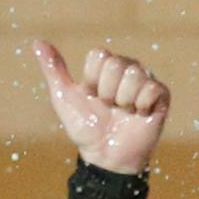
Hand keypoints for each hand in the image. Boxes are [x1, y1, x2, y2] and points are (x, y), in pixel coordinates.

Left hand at [33, 41, 169, 176]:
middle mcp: (126, 69)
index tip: (92, 97)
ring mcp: (145, 81)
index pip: (99, 56)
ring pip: (133, 75)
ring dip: (123, 101)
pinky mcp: (161, 95)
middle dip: (107, 92)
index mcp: (105, 67)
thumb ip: (53, 69)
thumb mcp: (64, 97)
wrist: (105, 156)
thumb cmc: (85, 128)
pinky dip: (141, 105)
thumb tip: (37, 42)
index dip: (92, 80)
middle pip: (116, 64)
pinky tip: (139, 115)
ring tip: (124, 113)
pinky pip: (151, 88)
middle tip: (109, 108)